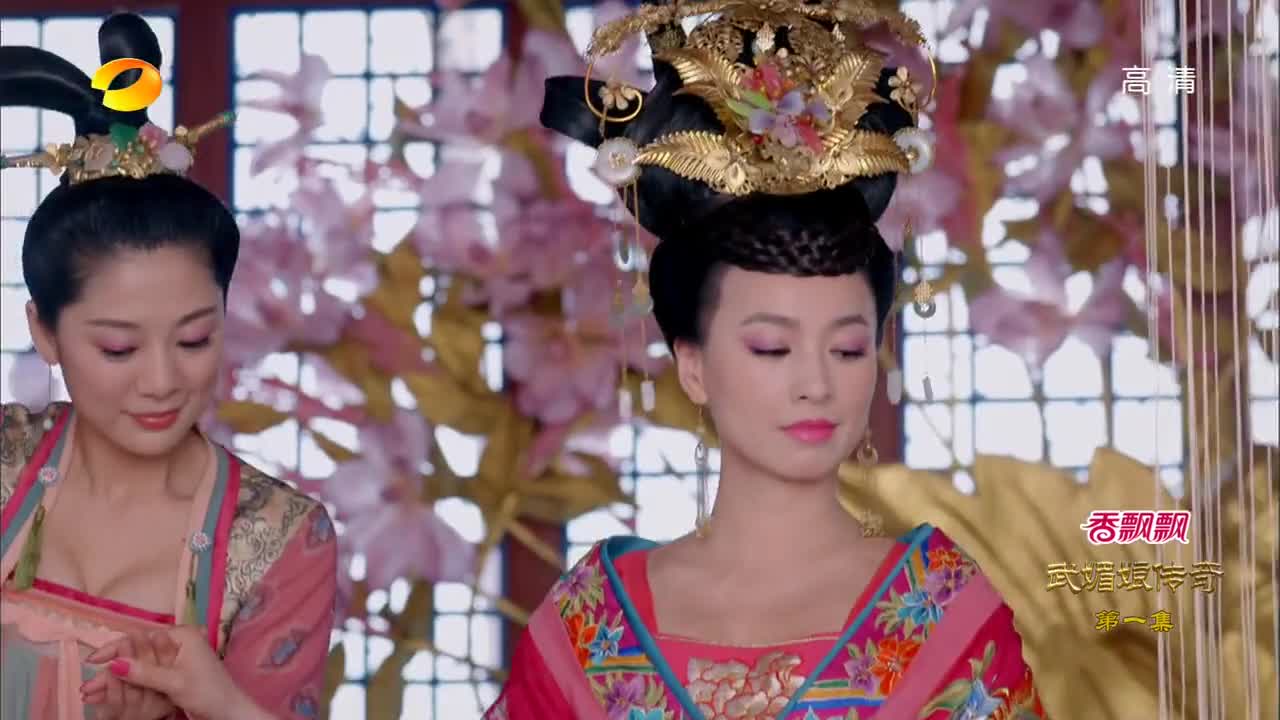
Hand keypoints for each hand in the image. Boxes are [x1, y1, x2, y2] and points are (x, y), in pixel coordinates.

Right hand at [86, 625, 271, 719]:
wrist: (229, 712)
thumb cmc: (209, 692)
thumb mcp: (175, 682)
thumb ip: (145, 672)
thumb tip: (114, 663)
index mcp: (181, 635)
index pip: (141, 637)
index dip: (115, 648)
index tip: (93, 661)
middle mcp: (177, 642)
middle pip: (137, 653)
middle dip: (111, 670)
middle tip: (88, 687)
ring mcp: (174, 659)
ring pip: (139, 666)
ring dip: (116, 680)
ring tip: (92, 694)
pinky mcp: (172, 674)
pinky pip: (146, 677)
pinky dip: (129, 685)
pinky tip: (110, 695)